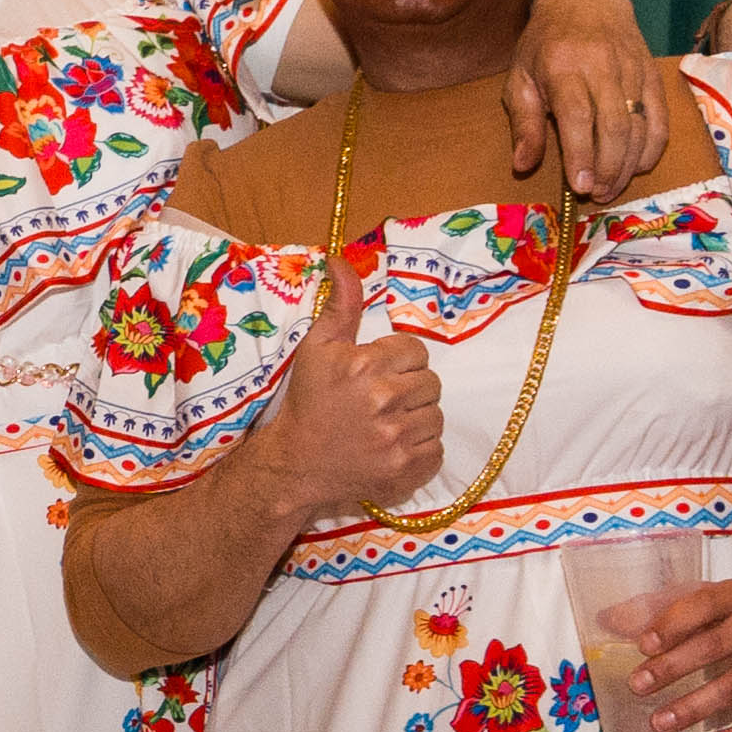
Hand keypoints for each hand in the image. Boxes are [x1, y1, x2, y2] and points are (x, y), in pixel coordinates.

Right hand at [251, 252, 445, 523]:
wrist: (296, 465)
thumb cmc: (308, 402)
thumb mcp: (318, 347)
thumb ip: (341, 304)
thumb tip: (342, 260)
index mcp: (365, 366)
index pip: (416, 351)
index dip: (398, 361)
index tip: (377, 374)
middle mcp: (384, 401)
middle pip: (431, 383)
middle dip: (409, 389)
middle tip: (381, 401)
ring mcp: (396, 440)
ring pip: (436, 417)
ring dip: (417, 419)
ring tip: (387, 425)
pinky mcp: (404, 471)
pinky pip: (436, 451)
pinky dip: (419, 450)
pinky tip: (393, 447)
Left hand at [506, 0, 665, 194]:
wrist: (585, 1)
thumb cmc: (545, 45)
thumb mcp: (520, 77)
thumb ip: (523, 123)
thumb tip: (522, 166)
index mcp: (563, 67)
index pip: (577, 115)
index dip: (581, 154)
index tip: (580, 186)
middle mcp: (601, 67)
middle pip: (613, 125)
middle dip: (607, 167)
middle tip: (597, 194)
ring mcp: (632, 70)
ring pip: (639, 124)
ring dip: (628, 164)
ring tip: (612, 187)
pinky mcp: (652, 74)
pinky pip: (660, 116)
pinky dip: (653, 146)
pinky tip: (638, 166)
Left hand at [596, 577, 731, 731]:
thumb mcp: (721, 599)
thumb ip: (667, 608)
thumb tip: (607, 619)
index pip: (704, 605)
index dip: (673, 624)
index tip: (644, 643)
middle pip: (714, 648)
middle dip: (673, 668)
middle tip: (638, 686)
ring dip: (693, 707)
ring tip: (659, 723)